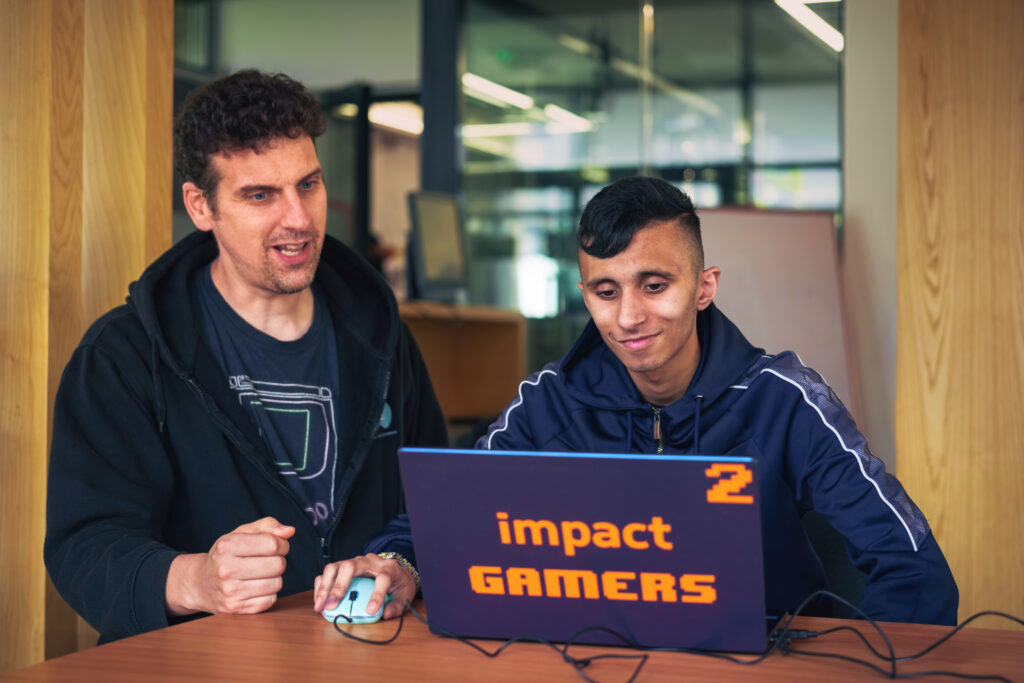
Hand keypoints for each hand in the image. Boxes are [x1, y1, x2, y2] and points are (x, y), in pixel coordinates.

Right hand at [166, 517, 294, 615]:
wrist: (201, 583)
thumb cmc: (227, 555)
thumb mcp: (241, 533)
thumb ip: (267, 526)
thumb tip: (289, 531)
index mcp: (227, 546)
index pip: (272, 544)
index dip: (281, 543)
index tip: (276, 546)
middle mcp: (226, 569)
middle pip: (278, 564)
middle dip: (279, 560)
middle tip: (267, 560)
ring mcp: (230, 592)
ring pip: (277, 583)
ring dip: (274, 578)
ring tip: (260, 574)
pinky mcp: (236, 608)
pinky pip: (270, 600)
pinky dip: (268, 593)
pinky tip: (255, 587)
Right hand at [313, 553, 416, 619]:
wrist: (396, 569)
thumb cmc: (399, 583)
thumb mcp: (406, 595)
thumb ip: (397, 606)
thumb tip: (385, 614)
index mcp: (389, 568)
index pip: (383, 578)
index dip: (376, 595)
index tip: (370, 611)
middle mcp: (370, 561)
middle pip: (350, 566)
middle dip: (338, 586)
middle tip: (331, 606)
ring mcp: (355, 562)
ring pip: (336, 566)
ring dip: (325, 586)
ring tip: (320, 605)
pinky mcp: (345, 566)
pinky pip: (329, 572)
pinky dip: (322, 585)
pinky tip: (319, 600)